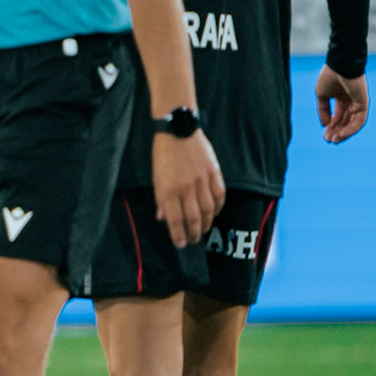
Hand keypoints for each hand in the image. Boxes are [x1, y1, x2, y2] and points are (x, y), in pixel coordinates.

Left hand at [152, 130, 225, 246]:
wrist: (177, 130)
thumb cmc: (163, 155)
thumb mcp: (156, 178)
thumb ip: (161, 199)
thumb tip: (162, 219)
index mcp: (168, 190)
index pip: (175, 220)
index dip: (178, 235)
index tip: (181, 244)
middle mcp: (186, 188)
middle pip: (194, 219)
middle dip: (193, 234)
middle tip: (193, 241)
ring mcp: (202, 180)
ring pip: (208, 210)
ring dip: (207, 224)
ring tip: (203, 230)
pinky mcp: (214, 172)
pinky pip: (220, 196)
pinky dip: (218, 208)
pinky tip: (214, 213)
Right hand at [316, 66, 368, 142]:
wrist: (340, 66)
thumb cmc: (330, 76)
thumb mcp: (321, 95)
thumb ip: (323, 110)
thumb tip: (324, 124)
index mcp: (341, 98)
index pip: (338, 116)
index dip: (331, 126)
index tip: (325, 135)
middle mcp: (351, 102)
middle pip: (346, 121)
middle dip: (337, 131)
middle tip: (329, 140)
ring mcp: (358, 103)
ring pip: (353, 123)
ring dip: (344, 132)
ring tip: (335, 140)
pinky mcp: (364, 104)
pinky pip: (359, 120)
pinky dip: (351, 128)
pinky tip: (342, 133)